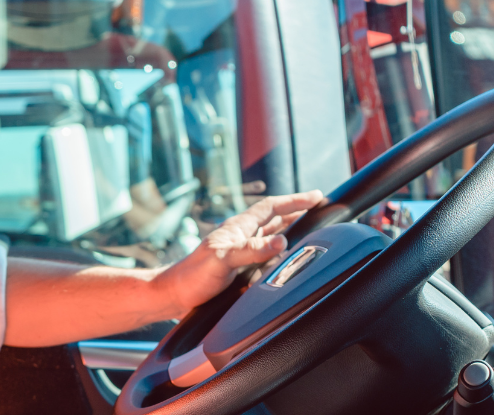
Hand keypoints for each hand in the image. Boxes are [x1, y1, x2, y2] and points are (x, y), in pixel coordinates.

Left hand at [154, 190, 325, 313]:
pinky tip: (285, 258)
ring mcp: (240, 252)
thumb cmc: (192, 276)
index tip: (316, 197)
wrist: (174, 296)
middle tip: (319, 208)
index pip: (271, 207)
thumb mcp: (223, 260)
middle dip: (297, 212)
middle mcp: (241, 237)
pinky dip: (280, 251)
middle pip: (274, 218)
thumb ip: (251, 250)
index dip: (295, 200)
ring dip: (290, 228)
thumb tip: (282, 240)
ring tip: (309, 226)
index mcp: (238, 228)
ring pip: (271, 235)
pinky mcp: (239, 268)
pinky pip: (266, 254)